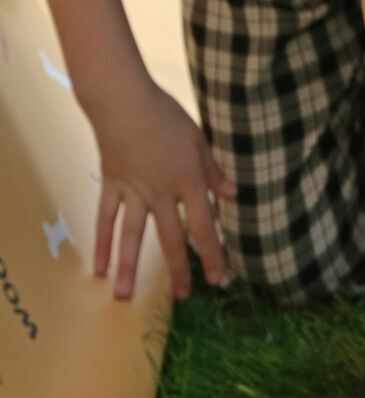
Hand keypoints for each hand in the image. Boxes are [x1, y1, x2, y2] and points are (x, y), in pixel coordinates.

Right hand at [90, 80, 235, 300]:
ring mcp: (133, 192)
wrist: (123, 99)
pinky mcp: (111, 185)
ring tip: (124, 297)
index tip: (219, 278)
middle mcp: (161, 193)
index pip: (204, 226)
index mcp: (188, 181)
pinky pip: (106, 219)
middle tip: (183, 297)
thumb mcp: (199, 139)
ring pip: (132, 236)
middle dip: (178, 270)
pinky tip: (99, 268)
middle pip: (171, 238)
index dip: (213, 254)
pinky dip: (101, 243)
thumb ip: (214, 170)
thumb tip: (232, 195)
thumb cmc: (166, 115)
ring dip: (130, 268)